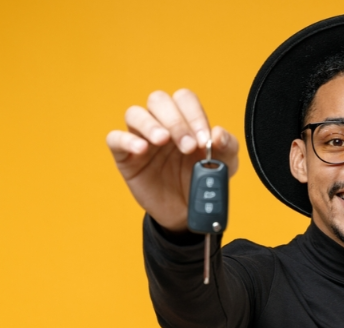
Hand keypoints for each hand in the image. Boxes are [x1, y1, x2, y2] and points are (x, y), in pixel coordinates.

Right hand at [106, 89, 238, 231]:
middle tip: (188, 147)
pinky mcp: (125, 157)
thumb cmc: (201, 181)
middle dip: (175, 121)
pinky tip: (141, 150)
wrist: (186, 212)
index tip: (205, 140)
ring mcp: (141, 138)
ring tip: (163, 141)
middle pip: (158, 100)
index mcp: (185, 120)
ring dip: (150, 124)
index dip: (194, 115)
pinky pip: (115, 138)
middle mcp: (161, 124)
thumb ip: (228, 146)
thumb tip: (218, 133)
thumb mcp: (224, 165)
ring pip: (134, 113)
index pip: (184, 99)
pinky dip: (126, 140)